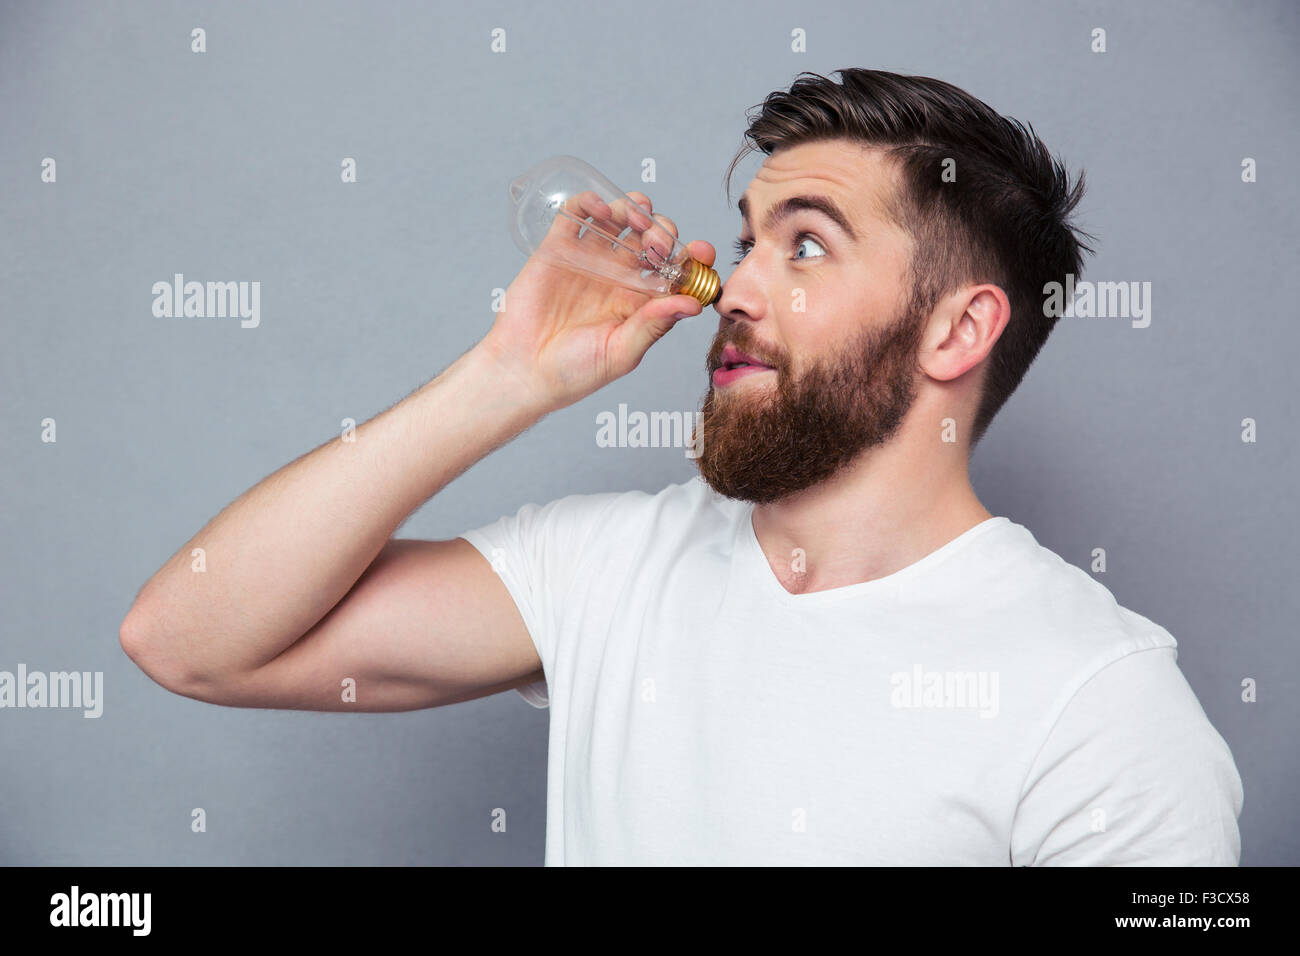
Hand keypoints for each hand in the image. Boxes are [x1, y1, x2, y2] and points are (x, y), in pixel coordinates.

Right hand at [480, 190, 716, 412]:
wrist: (523, 371)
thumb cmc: (574, 372)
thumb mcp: (621, 353)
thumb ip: (654, 325)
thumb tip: (694, 304)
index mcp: (642, 301)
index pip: (677, 270)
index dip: (693, 256)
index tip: (702, 251)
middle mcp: (620, 276)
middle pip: (652, 238)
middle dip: (662, 230)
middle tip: (657, 242)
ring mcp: (590, 259)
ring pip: (619, 218)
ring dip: (633, 208)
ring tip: (633, 217)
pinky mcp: (558, 248)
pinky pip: (577, 214)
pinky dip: (590, 201)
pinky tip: (600, 209)